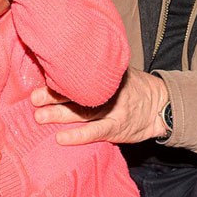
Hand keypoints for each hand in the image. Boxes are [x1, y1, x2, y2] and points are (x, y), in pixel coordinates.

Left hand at [31, 67, 169, 144]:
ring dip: (59, 115)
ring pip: (82, 113)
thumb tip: (64, 58)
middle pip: (77, 93)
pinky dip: (78, 136)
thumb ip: (97, 68)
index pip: (79, 74)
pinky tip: (61, 138)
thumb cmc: (133, 87)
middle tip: (34, 98)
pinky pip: (96, 133)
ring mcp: (112, 111)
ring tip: (39, 116)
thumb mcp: (118, 71)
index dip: (59, 76)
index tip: (42, 73)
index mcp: (105, 76)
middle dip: (53, 96)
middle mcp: (107, 92)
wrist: (161, 106)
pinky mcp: (116, 129)